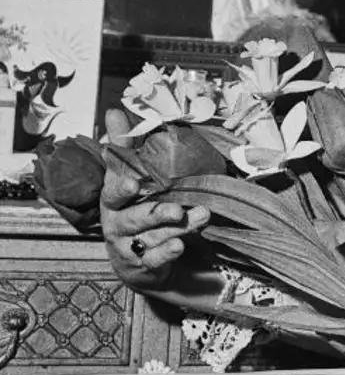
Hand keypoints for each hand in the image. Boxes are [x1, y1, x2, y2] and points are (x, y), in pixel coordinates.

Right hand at [100, 108, 208, 290]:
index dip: (121, 187)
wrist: (134, 256)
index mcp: (113, 200)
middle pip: (135, 217)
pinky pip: (155, 258)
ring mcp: (130, 245)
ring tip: (201, 217)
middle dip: (156, 212)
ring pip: (153, 236)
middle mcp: (118, 222)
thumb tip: (114, 111)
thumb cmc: (132, 206)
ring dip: (178, 228)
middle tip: (176, 209)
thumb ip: (124, 146)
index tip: (133, 182)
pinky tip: (182, 245)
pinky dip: (168, 252)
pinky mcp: (143, 264)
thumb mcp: (126, 176)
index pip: (113, 192)